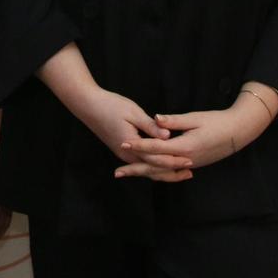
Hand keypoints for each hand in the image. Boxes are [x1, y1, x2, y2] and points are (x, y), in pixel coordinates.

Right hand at [69, 87, 183, 180]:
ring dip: (164, 172)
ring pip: (147, 169)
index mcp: (131, 146)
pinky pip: (141, 164)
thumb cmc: (110, 105)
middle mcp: (127, 155)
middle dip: (172, 172)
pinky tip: (163, 164)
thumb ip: (151, 127)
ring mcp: (124, 154)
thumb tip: (168, 137)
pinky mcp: (122, 150)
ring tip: (181, 172)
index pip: (157, 159)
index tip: (190, 161)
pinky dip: (154, 167)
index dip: (174, 161)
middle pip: (153, 170)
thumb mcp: (133, 113)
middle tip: (190, 172)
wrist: (87, 105)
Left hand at [116, 105, 261, 178]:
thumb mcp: (195, 118)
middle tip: (117, 172)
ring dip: (145, 172)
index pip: (157, 148)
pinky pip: (171, 172)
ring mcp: (191, 164)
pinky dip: (158, 172)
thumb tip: (156, 118)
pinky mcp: (193, 164)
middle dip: (136, 168)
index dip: (139, 146)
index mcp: (185, 147)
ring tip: (128, 173)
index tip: (124, 144)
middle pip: (156, 166)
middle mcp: (186, 160)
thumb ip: (174, 120)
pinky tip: (148, 172)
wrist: (238, 132)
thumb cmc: (217, 121)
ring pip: (163, 172)